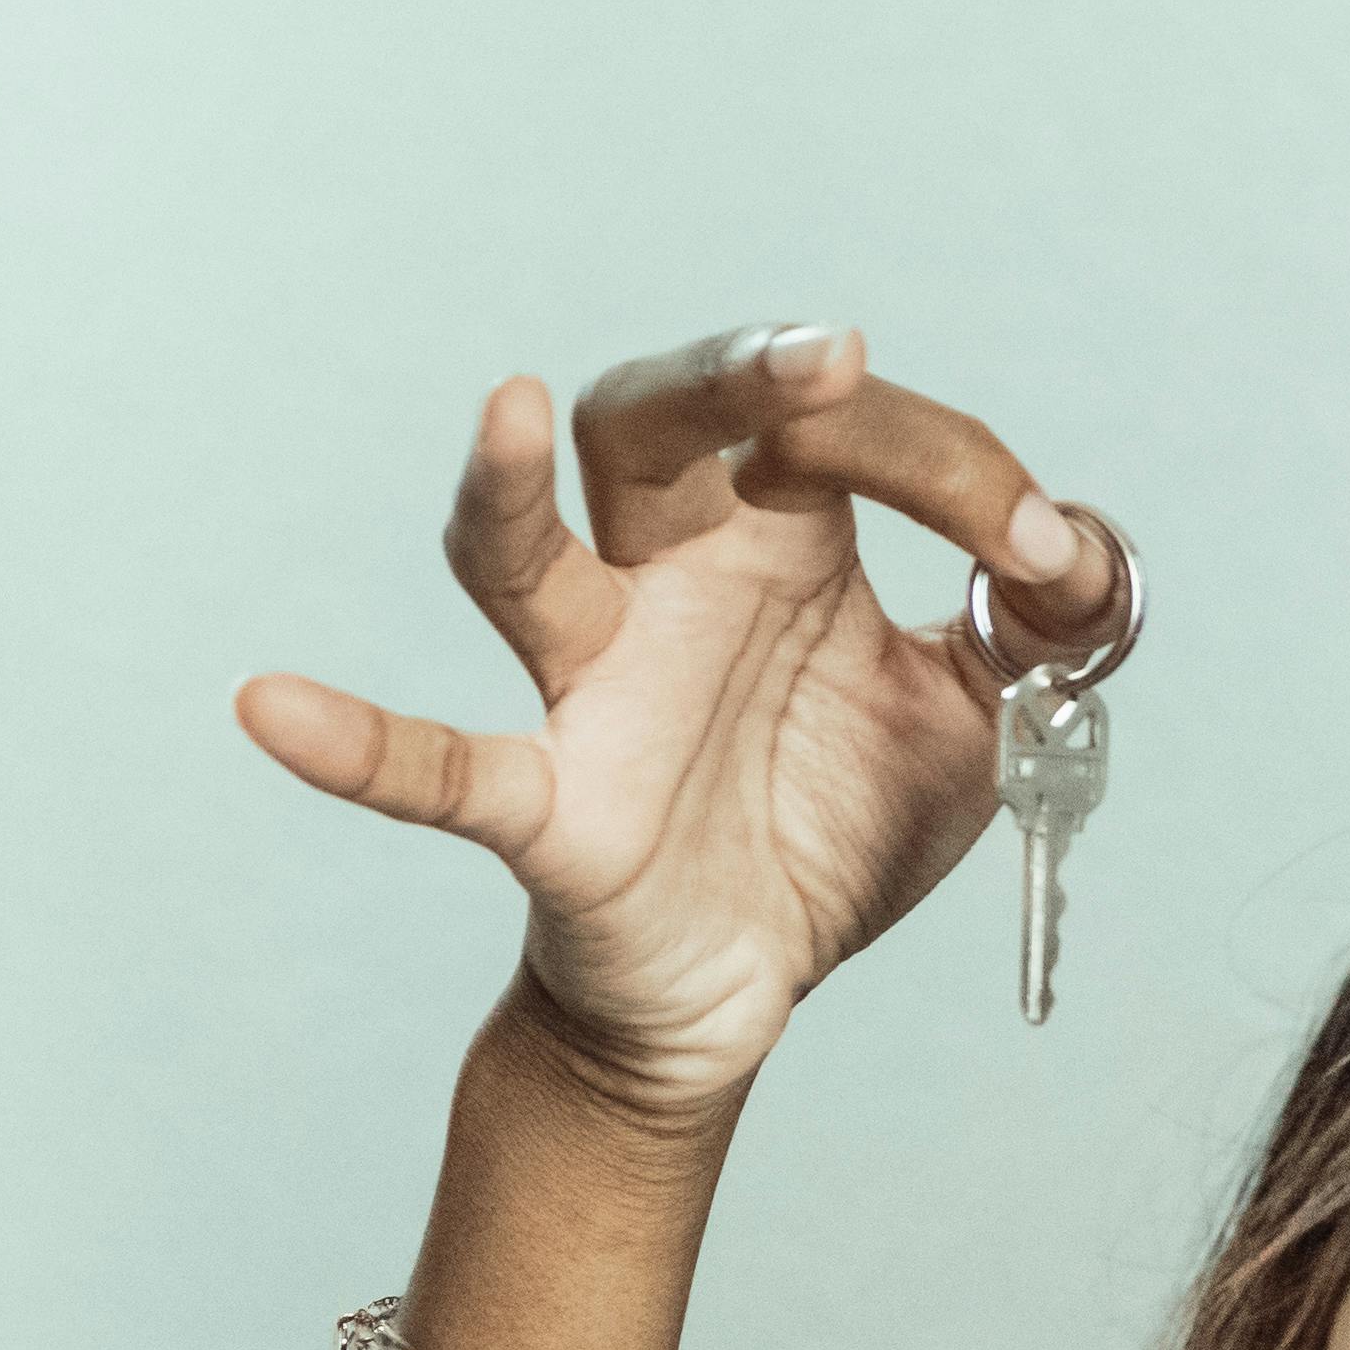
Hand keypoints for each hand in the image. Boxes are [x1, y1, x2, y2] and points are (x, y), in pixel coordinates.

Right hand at [236, 327, 1130, 1117]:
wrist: (751, 992)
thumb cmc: (835, 818)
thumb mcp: (979, 716)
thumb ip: (1043, 626)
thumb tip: (1078, 556)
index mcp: (777, 538)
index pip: (843, 438)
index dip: (960, 479)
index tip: (1039, 562)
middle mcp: (669, 581)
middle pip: (654, 427)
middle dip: (730, 376)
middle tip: (821, 357)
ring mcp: (593, 688)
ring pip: (521, 559)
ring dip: (507, 492)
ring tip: (503, 409)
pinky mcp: (548, 808)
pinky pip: (438, 771)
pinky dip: (359, 744)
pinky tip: (271, 708)